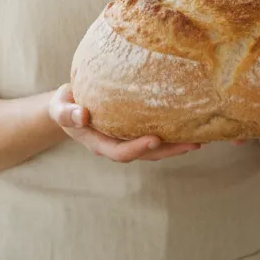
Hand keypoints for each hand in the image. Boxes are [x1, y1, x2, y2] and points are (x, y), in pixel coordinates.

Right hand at [48, 84, 202, 163]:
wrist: (69, 106)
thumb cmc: (64, 106)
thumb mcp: (59, 108)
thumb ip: (67, 113)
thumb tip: (82, 115)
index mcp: (100, 143)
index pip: (121, 151)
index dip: (138, 148)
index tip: (154, 140)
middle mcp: (117, 144)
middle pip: (146, 154)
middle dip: (170, 150)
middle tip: (194, 144)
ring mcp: (128, 139)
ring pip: (156, 148)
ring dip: (177, 145)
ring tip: (200, 138)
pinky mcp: (135, 130)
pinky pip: (157, 133)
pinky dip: (173, 132)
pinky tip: (191, 124)